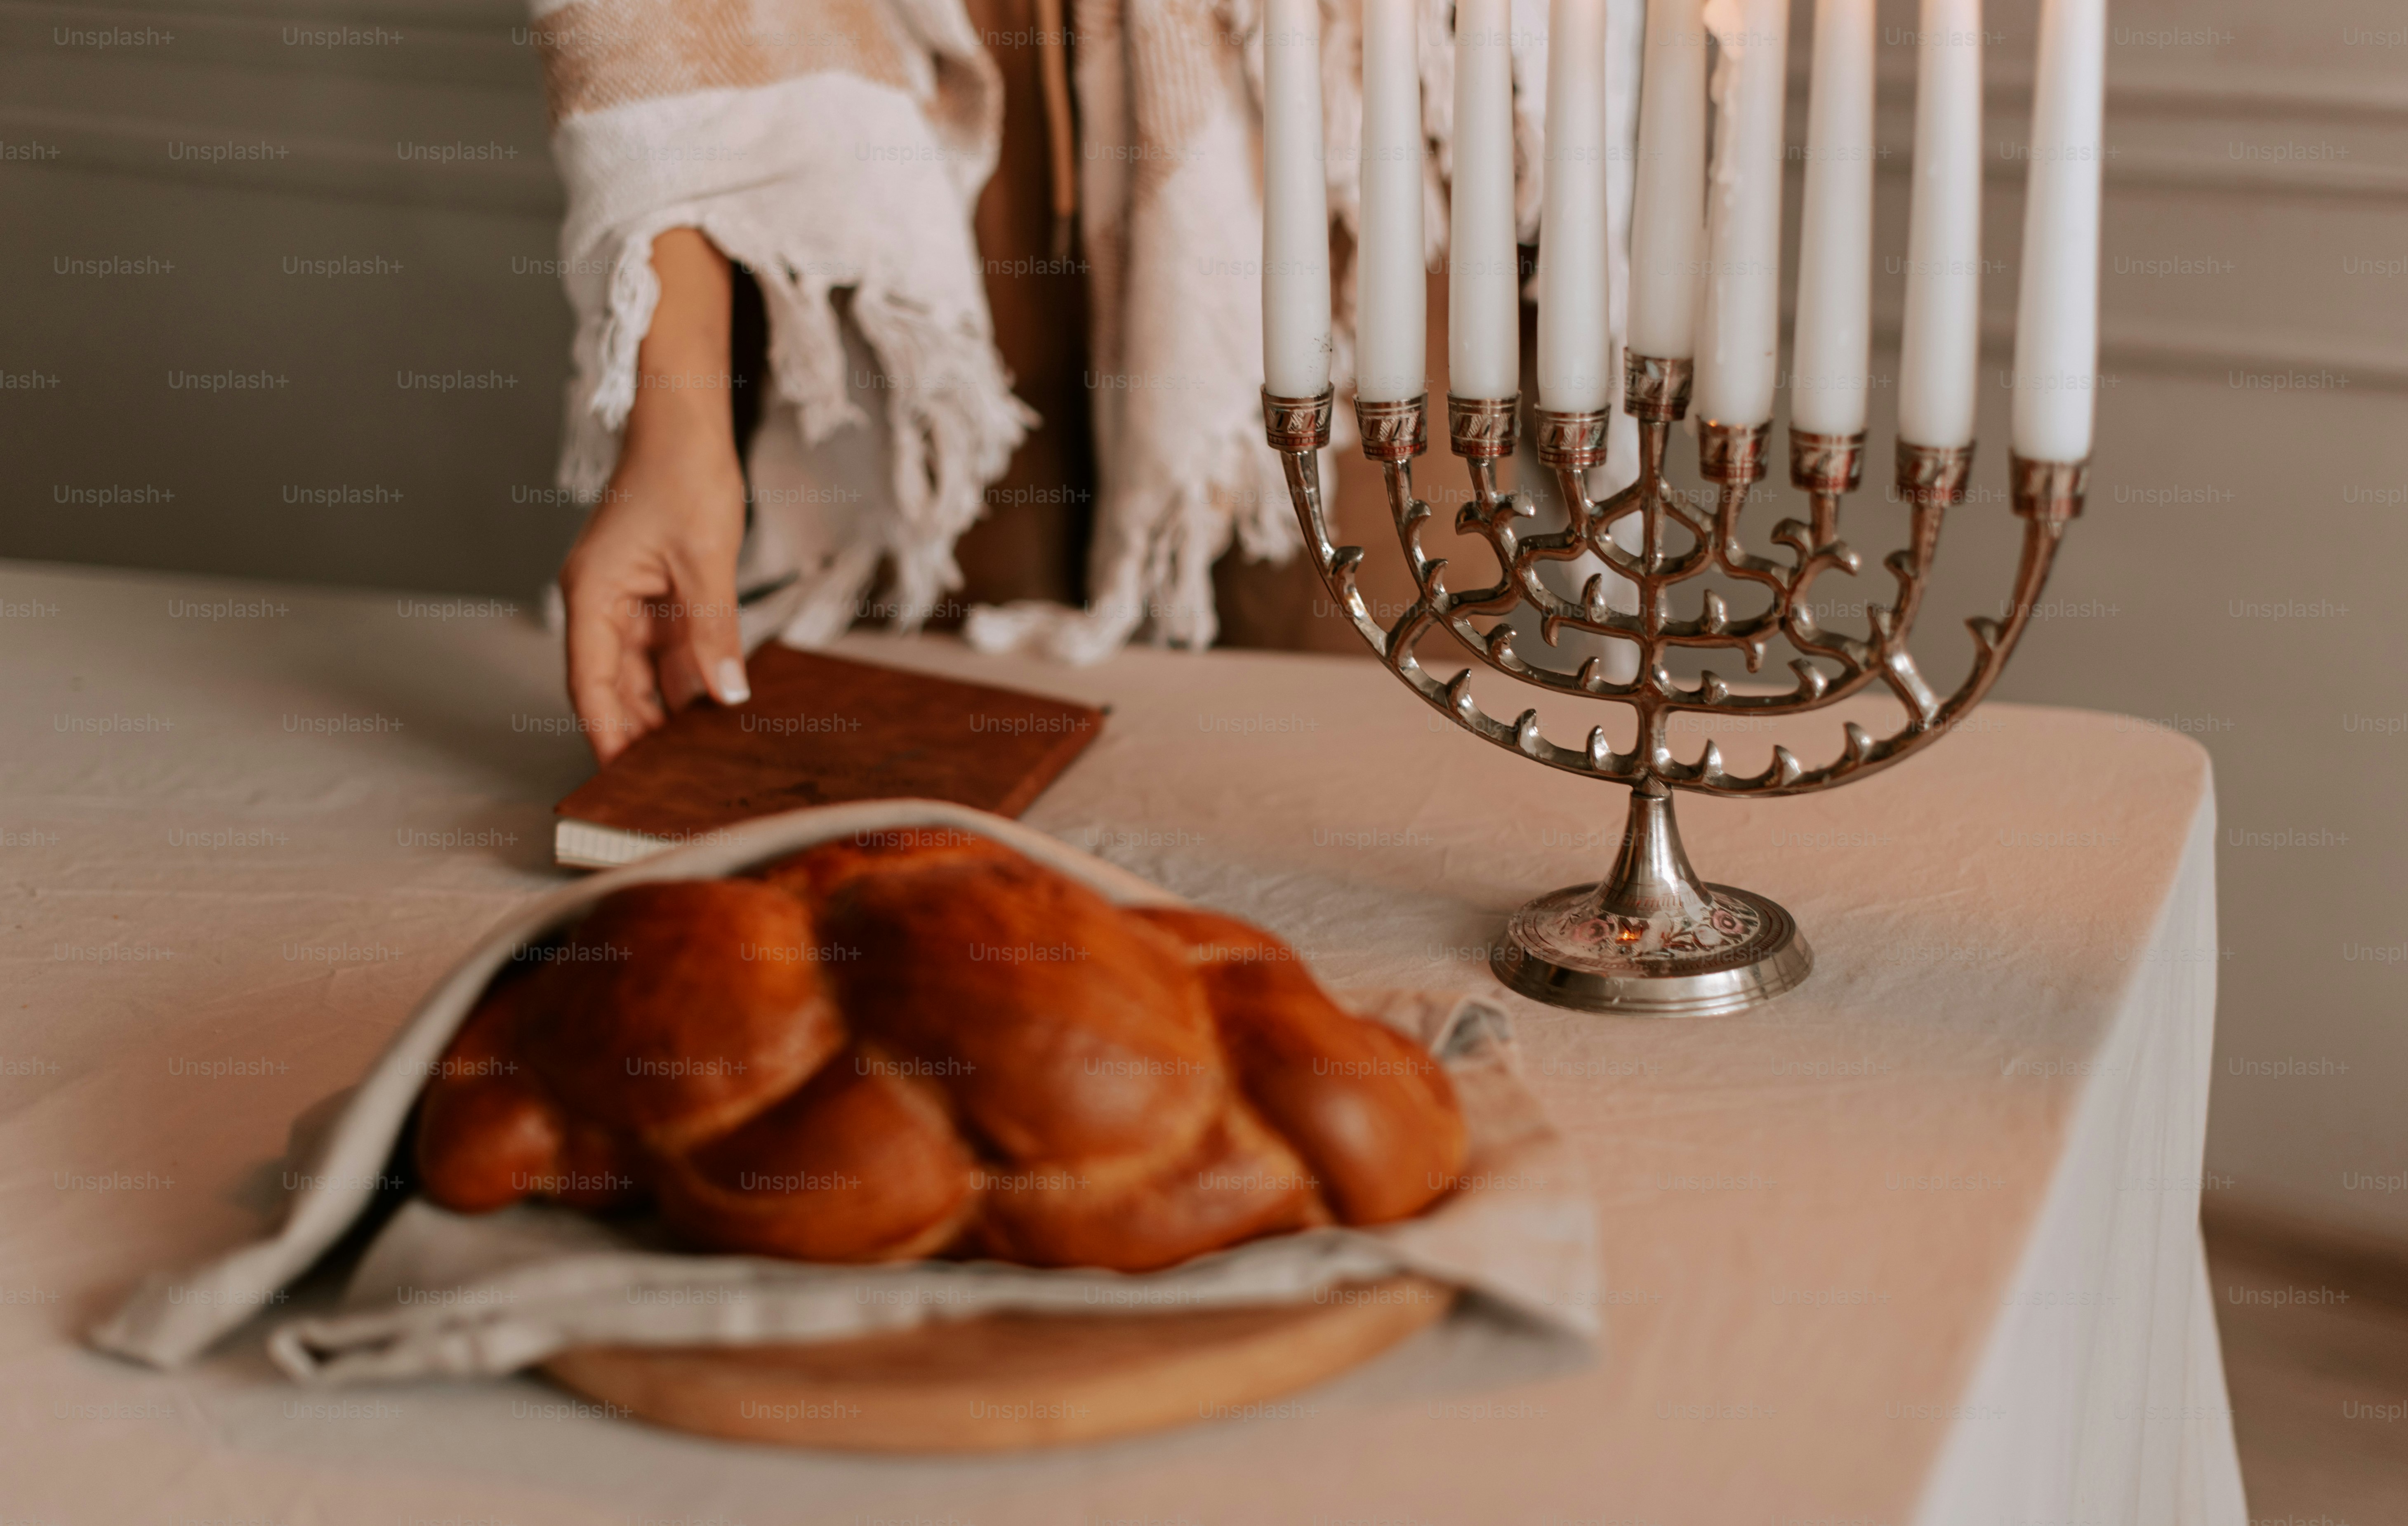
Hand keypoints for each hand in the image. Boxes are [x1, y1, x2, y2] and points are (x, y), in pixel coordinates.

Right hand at [559, 228, 750, 764]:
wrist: (687, 421)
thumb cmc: (685, 475)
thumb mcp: (706, 560)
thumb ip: (714, 632)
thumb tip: (728, 694)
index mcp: (592, 595)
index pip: (590, 683)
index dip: (606, 733)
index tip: (622, 778)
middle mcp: (600, 603)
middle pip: (613, 686)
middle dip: (639, 731)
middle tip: (672, 780)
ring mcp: (625, 600)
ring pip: (640, 672)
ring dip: (666, 709)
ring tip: (699, 756)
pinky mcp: (652, 594)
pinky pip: (663, 649)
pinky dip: (684, 677)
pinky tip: (713, 706)